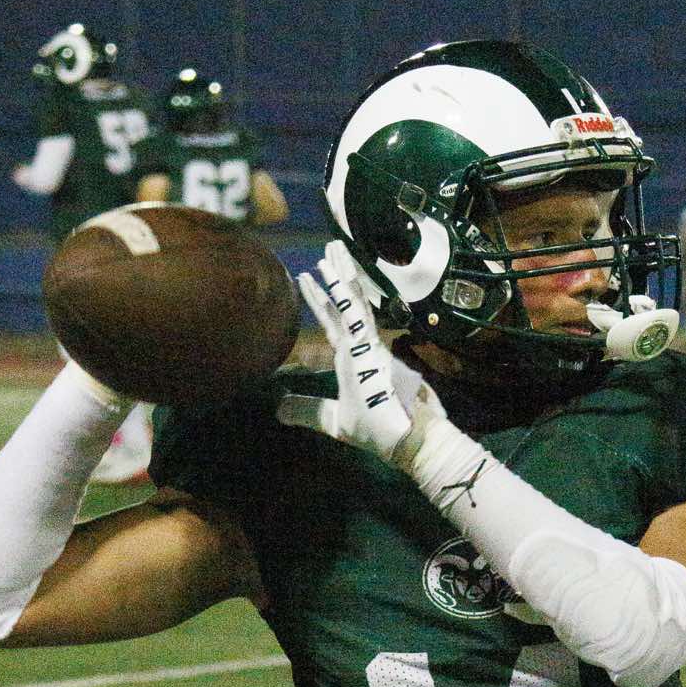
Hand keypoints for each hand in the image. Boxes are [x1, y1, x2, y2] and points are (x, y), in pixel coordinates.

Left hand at [276, 243, 442, 465]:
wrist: (407, 439)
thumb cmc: (377, 430)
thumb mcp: (333, 420)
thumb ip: (308, 410)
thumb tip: (278, 407)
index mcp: (352, 358)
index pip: (332, 321)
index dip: (320, 299)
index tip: (309, 276)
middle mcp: (361, 346)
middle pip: (345, 303)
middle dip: (337, 275)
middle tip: (329, 247)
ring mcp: (369, 344)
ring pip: (352, 301)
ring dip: (342, 274)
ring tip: (333, 248)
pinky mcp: (374, 348)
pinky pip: (357, 314)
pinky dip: (345, 293)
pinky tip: (337, 273)